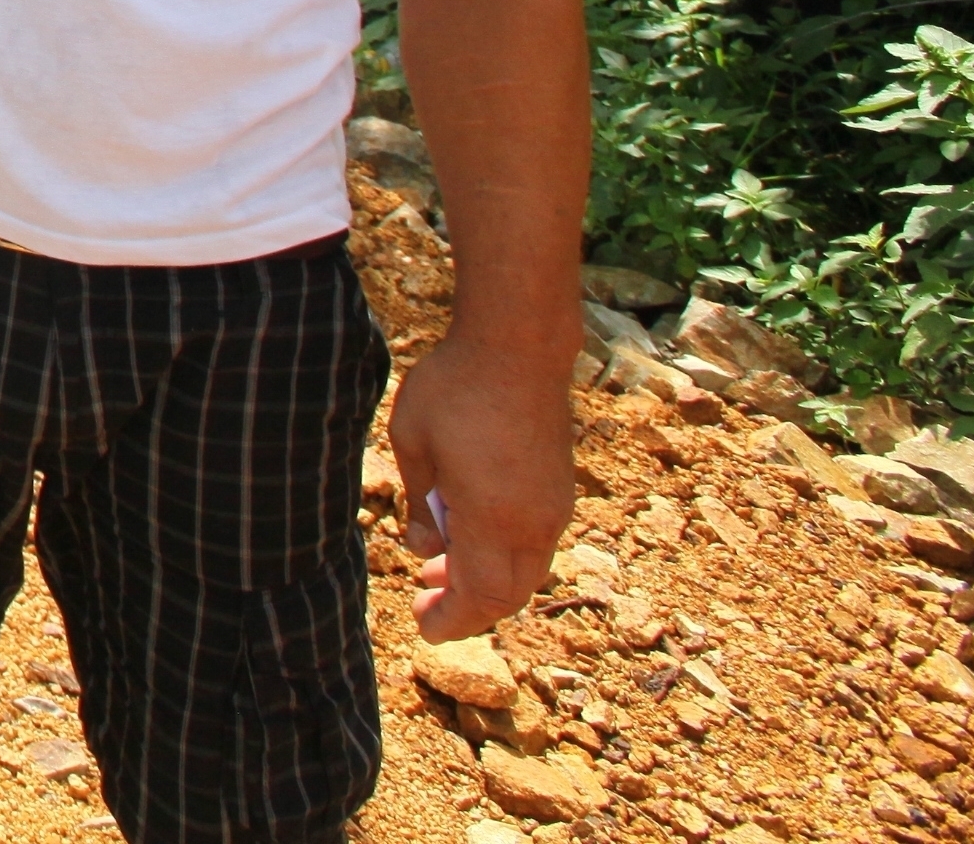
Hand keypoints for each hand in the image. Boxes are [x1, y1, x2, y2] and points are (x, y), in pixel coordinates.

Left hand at [385, 318, 577, 640]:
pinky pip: (534, 544)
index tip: (424, 627)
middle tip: (425, 602)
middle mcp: (533, 522)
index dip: (453, 620)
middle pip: (508, 594)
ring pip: (525, 571)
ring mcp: (553, 506)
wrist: (518, 345)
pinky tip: (468, 534)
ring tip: (438, 569)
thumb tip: (423, 548)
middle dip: (467, 608)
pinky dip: (502, 554)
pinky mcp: (559, 487)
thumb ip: (420, 502)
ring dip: (485, 579)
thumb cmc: (456, 388)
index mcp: (494, 519)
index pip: (480, 596)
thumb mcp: (414, 443)